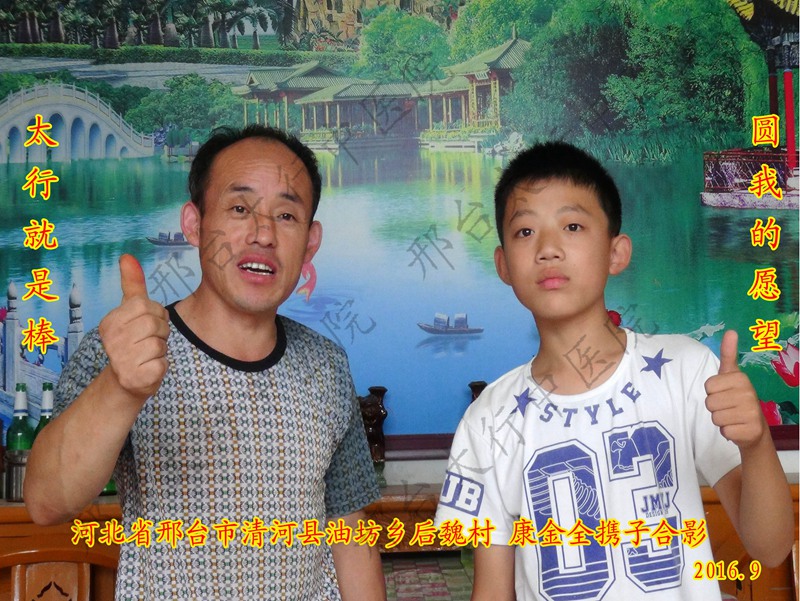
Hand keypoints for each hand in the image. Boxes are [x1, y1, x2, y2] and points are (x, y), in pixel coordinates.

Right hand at [98, 255, 168, 400]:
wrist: (128, 381)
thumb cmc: (133, 341)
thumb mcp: (131, 312)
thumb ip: (132, 284)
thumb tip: (127, 256)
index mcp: (109, 322)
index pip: (147, 305)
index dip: (156, 314)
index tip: (147, 324)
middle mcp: (111, 340)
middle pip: (156, 323)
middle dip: (161, 331)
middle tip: (149, 340)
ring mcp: (121, 361)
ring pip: (160, 343)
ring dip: (161, 348)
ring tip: (148, 354)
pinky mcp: (136, 378)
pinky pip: (163, 363)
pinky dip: (162, 365)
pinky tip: (149, 368)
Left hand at [705, 330, 765, 448]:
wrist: (754, 427)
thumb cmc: (737, 397)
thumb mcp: (731, 374)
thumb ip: (728, 354)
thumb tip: (731, 330)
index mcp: (741, 378)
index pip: (708, 386)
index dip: (712, 392)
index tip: (724, 393)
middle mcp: (748, 393)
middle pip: (709, 402)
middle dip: (715, 407)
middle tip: (728, 407)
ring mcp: (751, 413)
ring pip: (715, 417)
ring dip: (720, 419)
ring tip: (732, 416)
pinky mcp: (750, 430)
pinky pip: (724, 431)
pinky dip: (727, 432)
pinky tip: (737, 427)